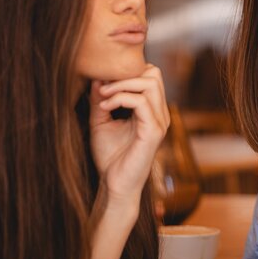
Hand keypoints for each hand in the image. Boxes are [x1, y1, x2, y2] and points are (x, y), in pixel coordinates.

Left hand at [88, 64, 169, 207]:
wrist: (114, 185)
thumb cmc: (110, 157)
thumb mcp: (101, 122)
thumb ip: (101, 100)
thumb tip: (97, 77)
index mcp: (152, 110)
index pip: (149, 75)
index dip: (127, 73)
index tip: (102, 82)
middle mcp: (160, 114)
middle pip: (153, 74)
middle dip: (126, 74)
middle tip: (103, 87)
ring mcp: (160, 122)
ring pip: (150, 83)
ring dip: (122, 84)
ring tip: (103, 95)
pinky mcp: (154, 132)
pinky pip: (142, 102)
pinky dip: (121, 98)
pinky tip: (105, 107)